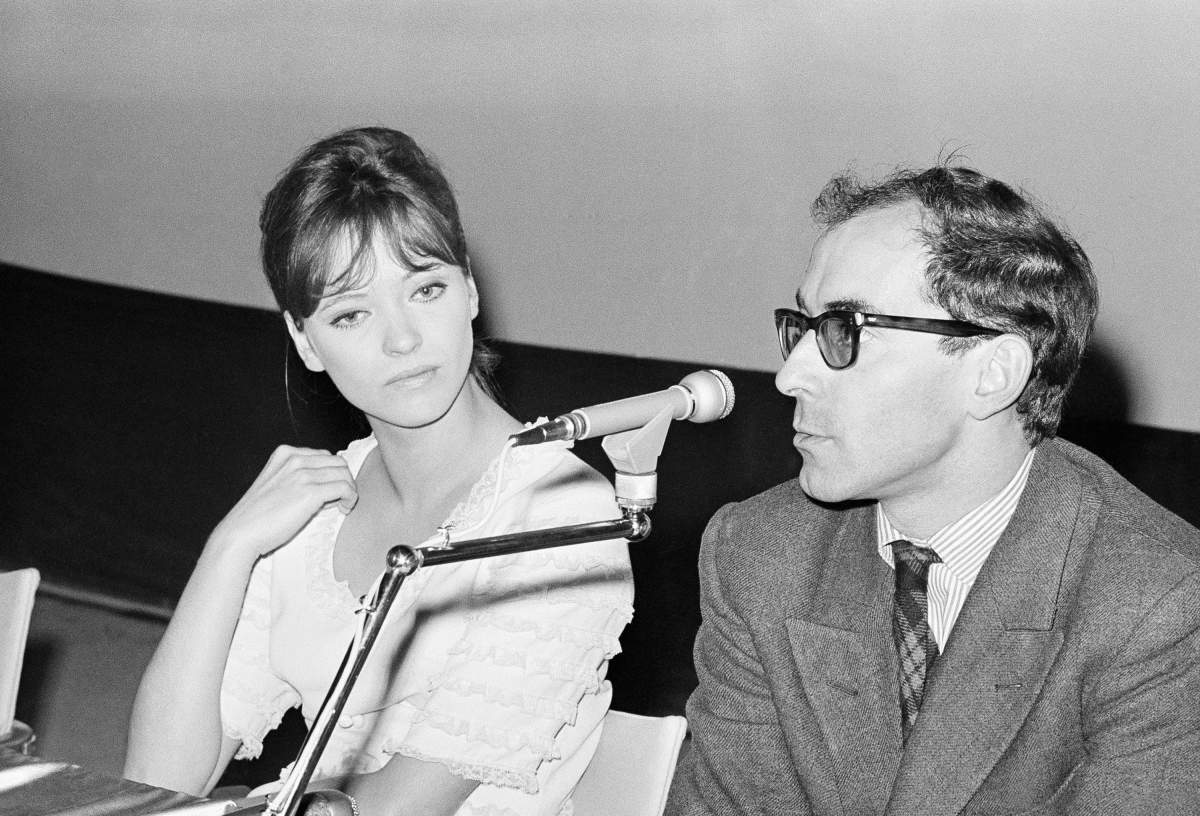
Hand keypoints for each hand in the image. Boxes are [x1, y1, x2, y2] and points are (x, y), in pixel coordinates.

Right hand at [209, 445, 357, 559]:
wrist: (241, 533)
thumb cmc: (259, 517)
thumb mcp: (278, 486)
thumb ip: (301, 479)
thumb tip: (332, 487)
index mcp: (285, 454)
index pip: (324, 456)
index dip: (332, 474)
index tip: (330, 491)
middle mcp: (295, 459)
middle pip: (338, 462)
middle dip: (343, 480)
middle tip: (340, 499)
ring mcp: (303, 474)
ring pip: (344, 474)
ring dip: (349, 490)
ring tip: (342, 505)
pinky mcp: (310, 491)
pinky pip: (345, 488)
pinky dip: (350, 498)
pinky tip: (344, 509)